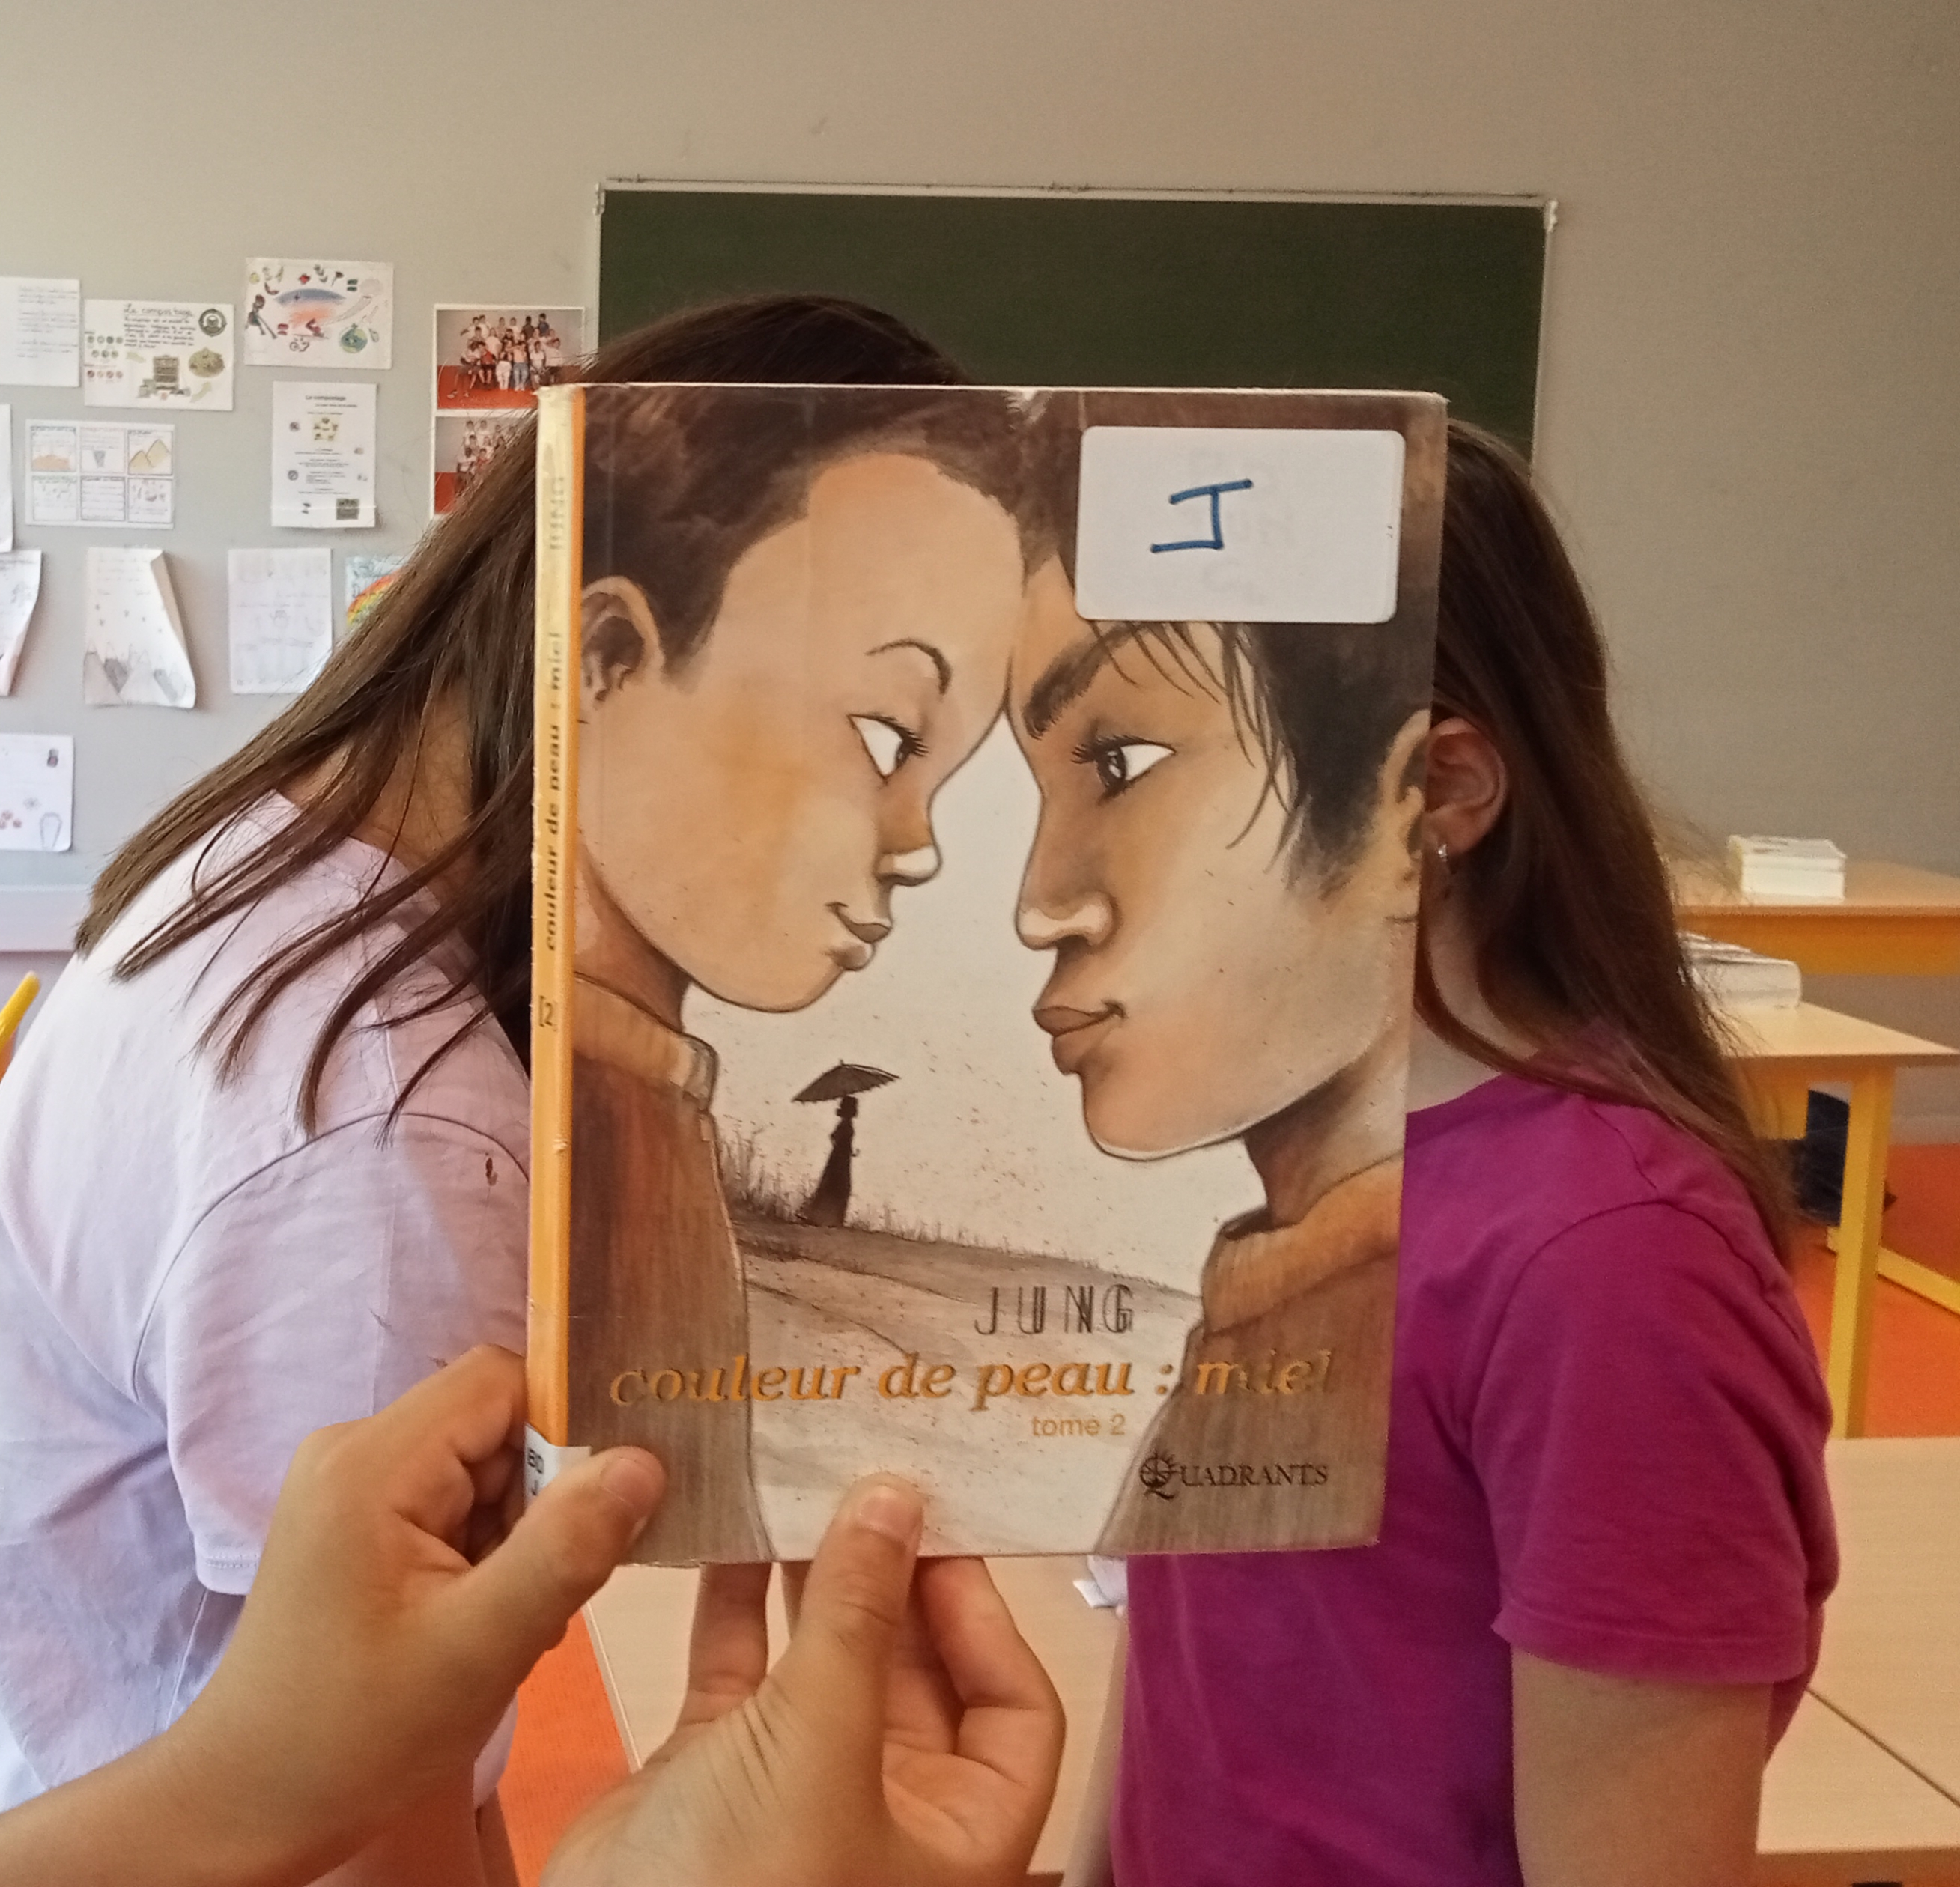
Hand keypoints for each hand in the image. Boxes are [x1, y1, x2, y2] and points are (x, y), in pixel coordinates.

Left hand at [167, 1345, 664, 1882]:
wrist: (248, 1809)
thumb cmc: (355, 1736)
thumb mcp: (478, 1649)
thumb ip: (565, 1549)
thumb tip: (646, 1459)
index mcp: (372, 1462)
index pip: (502, 1382)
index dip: (567, 1429)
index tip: (603, 1509)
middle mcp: (356, 1450)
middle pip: (498, 1423)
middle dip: (548, 1495)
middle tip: (555, 1586)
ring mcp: (353, 1485)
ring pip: (487, 1465)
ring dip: (524, 1530)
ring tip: (517, 1616)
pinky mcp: (360, 1521)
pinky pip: (457, 1499)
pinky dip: (493, 1549)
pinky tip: (488, 1617)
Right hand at [544, 1476, 1064, 1886]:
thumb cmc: (747, 1885)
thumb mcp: (822, 1748)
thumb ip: (858, 1619)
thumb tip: (893, 1496)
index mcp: (959, 1836)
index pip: (1014, 1706)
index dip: (984, 1614)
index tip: (941, 1520)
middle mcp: (889, 1808)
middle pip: (917, 1666)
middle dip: (892, 1572)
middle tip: (867, 1469)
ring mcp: (797, 1786)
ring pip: (824, 1657)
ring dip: (811, 1573)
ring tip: (800, 1477)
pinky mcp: (713, 1771)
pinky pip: (740, 1667)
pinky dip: (734, 1601)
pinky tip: (727, 1524)